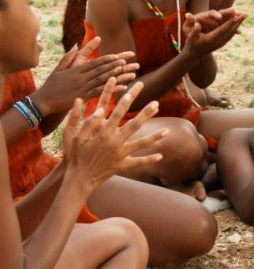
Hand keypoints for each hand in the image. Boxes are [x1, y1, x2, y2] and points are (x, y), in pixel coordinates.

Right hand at [32, 37, 138, 115]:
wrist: (44, 101)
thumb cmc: (51, 85)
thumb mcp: (59, 69)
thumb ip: (68, 57)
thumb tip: (76, 45)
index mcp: (76, 70)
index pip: (94, 62)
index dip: (106, 59)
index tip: (116, 56)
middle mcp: (81, 78)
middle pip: (100, 70)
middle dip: (114, 65)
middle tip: (126, 61)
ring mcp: (83, 88)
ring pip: (101, 80)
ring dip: (115, 75)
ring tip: (126, 72)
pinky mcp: (83, 97)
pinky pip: (99, 93)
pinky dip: (111, 90)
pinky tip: (121, 88)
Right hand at [62, 79, 166, 195]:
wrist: (78, 179)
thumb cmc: (75, 156)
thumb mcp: (72, 136)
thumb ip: (84, 121)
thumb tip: (94, 107)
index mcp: (103, 133)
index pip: (117, 112)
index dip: (126, 99)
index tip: (134, 89)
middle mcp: (115, 142)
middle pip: (134, 124)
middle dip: (146, 113)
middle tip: (156, 103)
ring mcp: (120, 154)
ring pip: (141, 144)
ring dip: (155, 137)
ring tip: (167, 131)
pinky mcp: (122, 166)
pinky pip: (138, 162)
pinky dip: (149, 160)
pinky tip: (161, 156)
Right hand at [182, 9, 245, 58]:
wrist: (194, 56)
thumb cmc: (191, 44)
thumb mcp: (190, 38)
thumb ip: (194, 31)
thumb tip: (197, 24)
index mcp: (211, 39)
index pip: (222, 30)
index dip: (229, 23)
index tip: (236, 16)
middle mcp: (218, 42)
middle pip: (230, 31)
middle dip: (238, 22)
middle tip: (245, 14)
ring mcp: (220, 43)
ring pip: (231, 33)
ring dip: (238, 24)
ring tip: (244, 16)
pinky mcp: (221, 43)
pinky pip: (230, 35)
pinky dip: (235, 28)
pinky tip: (238, 23)